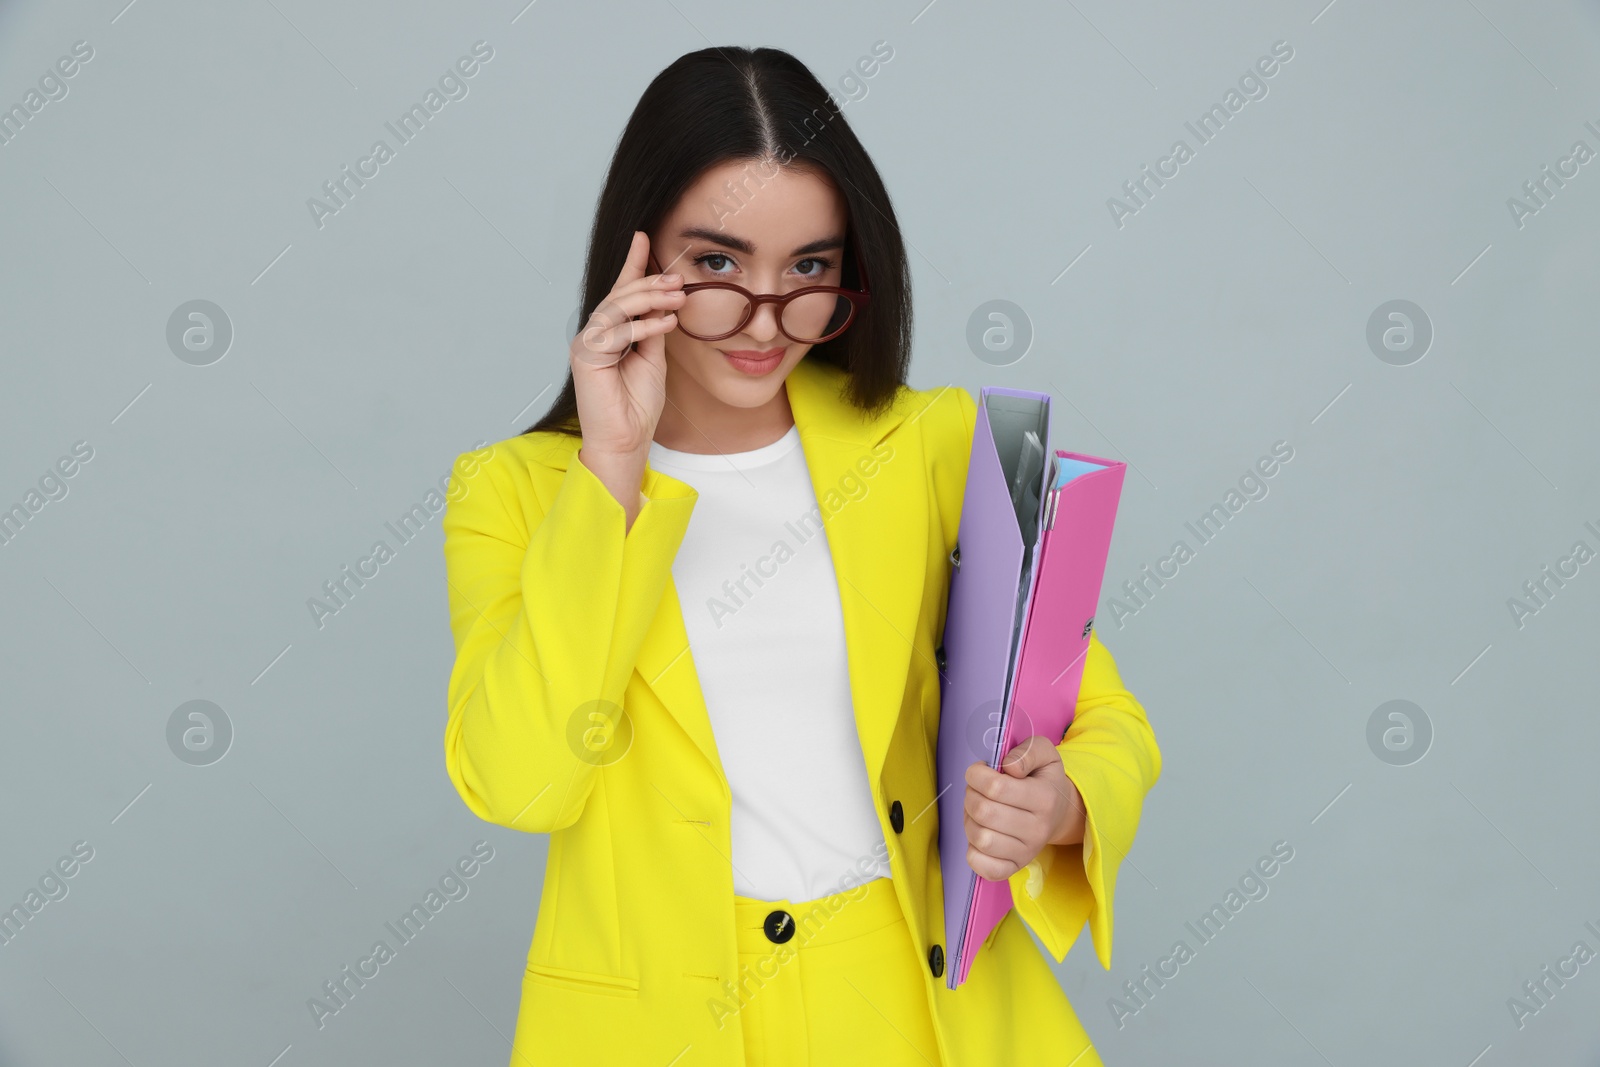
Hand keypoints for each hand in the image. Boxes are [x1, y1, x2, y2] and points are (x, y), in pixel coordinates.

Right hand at [571, 229, 683, 458]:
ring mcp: (586, 345)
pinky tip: (666, 324)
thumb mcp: (653, 359)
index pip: (621, 293)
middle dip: (649, 282)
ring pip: (615, 308)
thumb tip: (666, 303)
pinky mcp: (585, 357)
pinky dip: (642, 325)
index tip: (643, 238)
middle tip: (678, 278)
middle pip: (619, 296)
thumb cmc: (637, 406)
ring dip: (648, 298)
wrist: (627, 441)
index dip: (632, 265)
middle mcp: (594, 335)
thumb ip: (653, 331)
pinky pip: (614, 331)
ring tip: (677, 296)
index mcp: (609, 334)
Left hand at [963, 736, 1084, 881]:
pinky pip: (981, 865)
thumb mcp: (1044, 753)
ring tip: (980, 810)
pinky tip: (981, 832)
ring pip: (979, 838)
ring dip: (970, 819)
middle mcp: (1038, 829)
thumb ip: (1027, 751)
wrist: (1058, 813)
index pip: (995, 787)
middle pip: (983, 812)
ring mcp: (1026, 852)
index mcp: (1045, 799)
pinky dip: (972, 850)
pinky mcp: (1013, 868)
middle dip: (971, 794)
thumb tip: (1009, 767)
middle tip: (978, 789)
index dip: (976, 774)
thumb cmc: (1043, 779)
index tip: (979, 770)